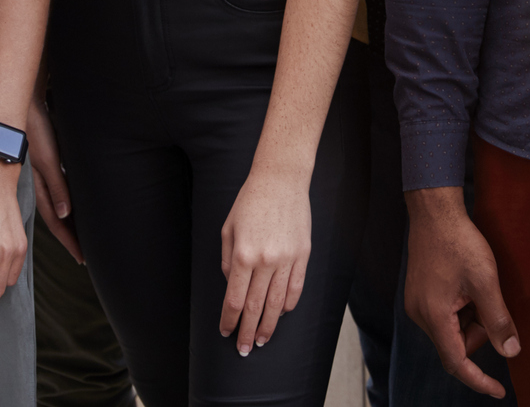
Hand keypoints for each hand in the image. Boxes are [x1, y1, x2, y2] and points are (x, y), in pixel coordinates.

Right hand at [28, 96, 82, 264]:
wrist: (25, 108)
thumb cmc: (38, 131)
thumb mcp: (49, 160)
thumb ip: (57, 186)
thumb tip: (65, 214)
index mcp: (44, 186)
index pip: (57, 221)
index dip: (69, 240)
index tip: (81, 257)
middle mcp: (44, 184)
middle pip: (58, 218)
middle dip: (70, 237)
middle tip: (82, 255)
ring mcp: (44, 175)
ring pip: (57, 206)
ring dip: (68, 223)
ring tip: (79, 237)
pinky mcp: (47, 164)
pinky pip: (56, 191)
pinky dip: (64, 204)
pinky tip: (71, 207)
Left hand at [218, 166, 310, 355]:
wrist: (281, 179)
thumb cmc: (250, 201)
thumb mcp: (228, 229)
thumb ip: (228, 260)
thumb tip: (232, 285)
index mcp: (244, 254)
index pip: (235, 299)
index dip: (229, 319)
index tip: (225, 331)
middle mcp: (266, 261)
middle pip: (256, 307)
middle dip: (248, 331)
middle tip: (243, 349)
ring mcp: (287, 259)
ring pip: (277, 303)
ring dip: (269, 325)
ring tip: (262, 340)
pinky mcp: (303, 255)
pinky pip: (296, 288)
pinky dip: (288, 305)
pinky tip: (281, 315)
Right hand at [403, 187, 519, 397]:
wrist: (435, 211)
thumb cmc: (459, 242)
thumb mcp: (486, 282)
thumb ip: (498, 320)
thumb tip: (511, 352)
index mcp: (434, 316)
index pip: (456, 363)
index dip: (479, 380)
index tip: (498, 390)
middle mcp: (420, 315)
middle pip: (456, 345)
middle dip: (480, 333)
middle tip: (492, 304)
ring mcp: (417, 304)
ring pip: (452, 329)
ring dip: (472, 319)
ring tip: (478, 286)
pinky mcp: (420, 294)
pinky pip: (445, 316)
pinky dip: (463, 309)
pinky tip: (468, 284)